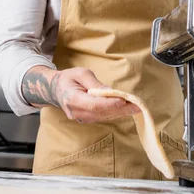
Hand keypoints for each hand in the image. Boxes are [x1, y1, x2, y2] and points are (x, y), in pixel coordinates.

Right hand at [22, 66, 139, 123]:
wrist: (56, 90)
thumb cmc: (68, 78)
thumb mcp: (80, 73)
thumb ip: (94, 83)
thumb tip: (110, 91)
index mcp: (72, 99)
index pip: (93, 104)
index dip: (109, 103)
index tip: (123, 100)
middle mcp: (76, 112)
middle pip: (101, 113)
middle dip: (120, 109)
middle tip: (137, 105)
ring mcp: (81, 118)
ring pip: (103, 116)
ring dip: (120, 112)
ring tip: (136, 107)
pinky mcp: (86, 120)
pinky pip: (102, 117)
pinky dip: (114, 112)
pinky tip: (126, 109)